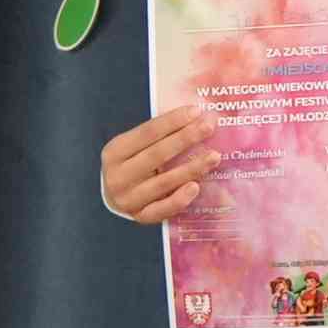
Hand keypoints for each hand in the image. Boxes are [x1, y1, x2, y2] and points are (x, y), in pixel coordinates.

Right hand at [98, 101, 215, 222]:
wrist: (114, 196)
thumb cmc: (132, 163)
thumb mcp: (133, 147)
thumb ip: (157, 136)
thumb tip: (194, 118)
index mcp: (114, 152)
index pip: (147, 132)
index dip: (172, 120)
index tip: (196, 111)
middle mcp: (118, 176)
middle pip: (157, 155)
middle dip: (185, 138)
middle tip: (209, 126)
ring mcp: (128, 199)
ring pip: (163, 182)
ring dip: (191, 168)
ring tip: (214, 156)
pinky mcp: (140, 217)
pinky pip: (163, 210)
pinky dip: (180, 199)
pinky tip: (196, 187)